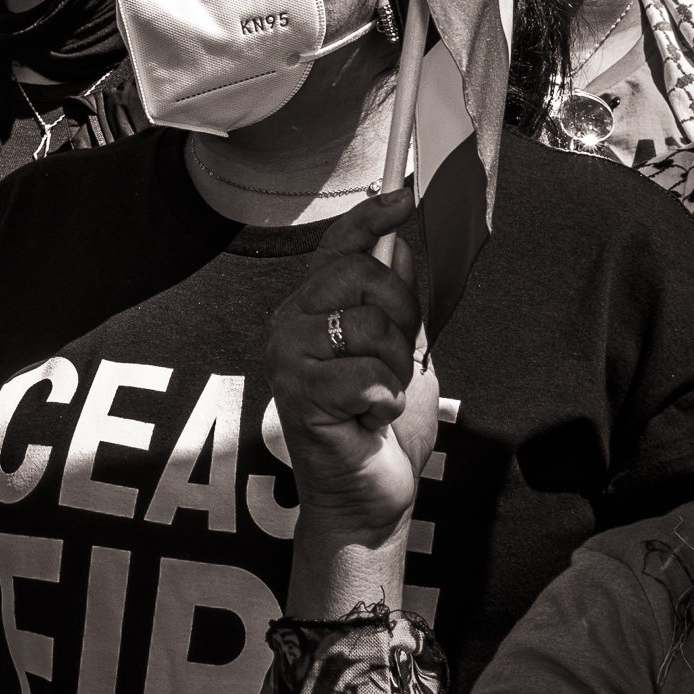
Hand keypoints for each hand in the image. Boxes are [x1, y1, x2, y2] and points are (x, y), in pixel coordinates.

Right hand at [269, 188, 438, 546]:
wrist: (369, 499)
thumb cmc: (380, 431)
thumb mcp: (403, 356)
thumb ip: (401, 304)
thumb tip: (404, 242)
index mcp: (312, 311)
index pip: (337, 248)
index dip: (370, 217)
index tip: (404, 194)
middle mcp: (290, 325)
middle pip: (359, 275)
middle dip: (402, 316)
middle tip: (397, 361)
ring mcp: (289, 358)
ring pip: (370, 326)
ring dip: (396, 370)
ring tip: (380, 398)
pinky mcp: (300, 394)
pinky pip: (368, 375)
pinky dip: (386, 402)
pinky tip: (370, 421)